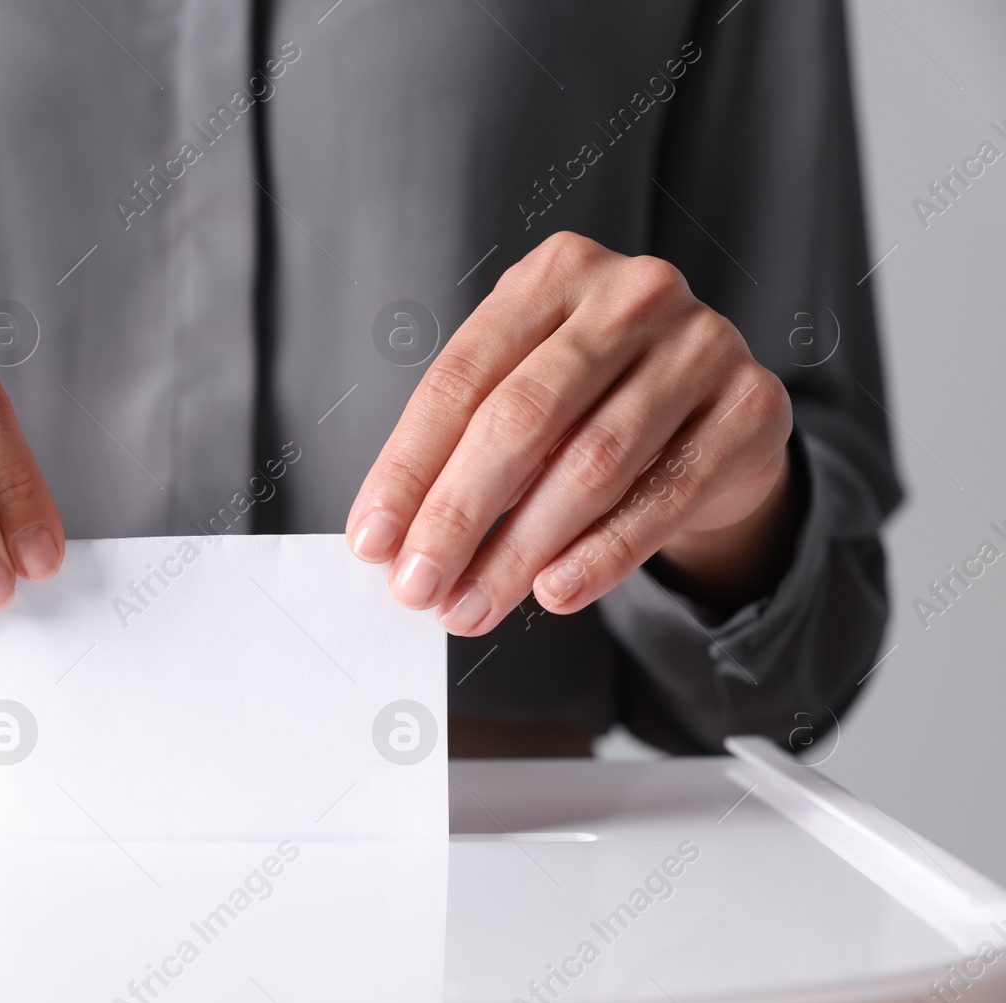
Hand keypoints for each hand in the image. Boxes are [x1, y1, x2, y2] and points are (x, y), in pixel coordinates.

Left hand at [347, 232, 794, 634]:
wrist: (719, 416)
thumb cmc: (598, 403)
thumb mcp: (527, 398)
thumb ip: (464, 449)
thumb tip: (394, 541)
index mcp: (553, 275)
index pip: (461, 378)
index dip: (408, 466)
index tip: (372, 540)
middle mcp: (630, 294)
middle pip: (522, 417)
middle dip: (457, 514)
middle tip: (418, 585)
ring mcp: (701, 344)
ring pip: (592, 462)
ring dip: (520, 550)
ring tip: (472, 606)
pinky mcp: (751, 406)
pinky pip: (663, 495)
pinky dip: (602, 553)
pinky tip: (554, 592)